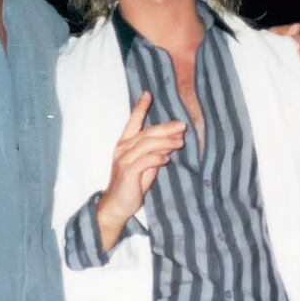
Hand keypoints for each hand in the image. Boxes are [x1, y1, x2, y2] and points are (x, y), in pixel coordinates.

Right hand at [98, 91, 185, 249]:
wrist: (116, 206)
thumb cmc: (132, 185)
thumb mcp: (146, 167)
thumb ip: (155, 153)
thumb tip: (172, 142)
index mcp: (125, 144)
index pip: (132, 122)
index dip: (140, 108)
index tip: (147, 94)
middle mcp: (122, 149)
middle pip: (146, 133)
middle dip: (165, 128)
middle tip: (182, 125)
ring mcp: (124, 160)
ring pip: (147, 145)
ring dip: (166, 142)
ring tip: (181, 142)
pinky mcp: (128, 173)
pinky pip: (145, 161)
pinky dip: (157, 157)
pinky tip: (167, 157)